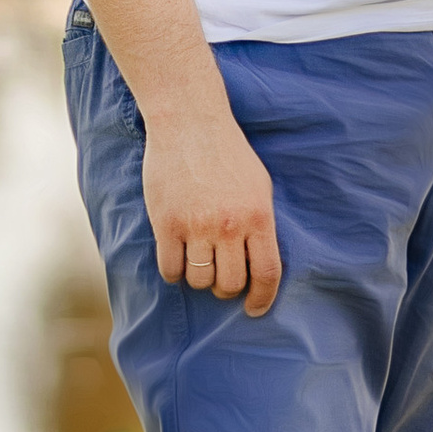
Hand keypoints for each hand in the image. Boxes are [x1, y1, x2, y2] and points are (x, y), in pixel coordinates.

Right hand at [143, 95, 283, 310]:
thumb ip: (261, 224)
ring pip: (199, 280)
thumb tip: (260, 264)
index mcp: (258, 216)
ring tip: (198, 261)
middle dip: (226, 290)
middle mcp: (229, 225)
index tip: (254, 309)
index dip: (262, 299)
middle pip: (229, 284)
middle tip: (221, 280)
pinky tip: (177, 258)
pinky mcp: (166, 223)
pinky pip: (170, 269)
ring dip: (199, 279)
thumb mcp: (259, 186)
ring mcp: (196, 226)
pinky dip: (174, 272)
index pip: (266, 274)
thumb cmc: (229, 153)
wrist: (190, 122)